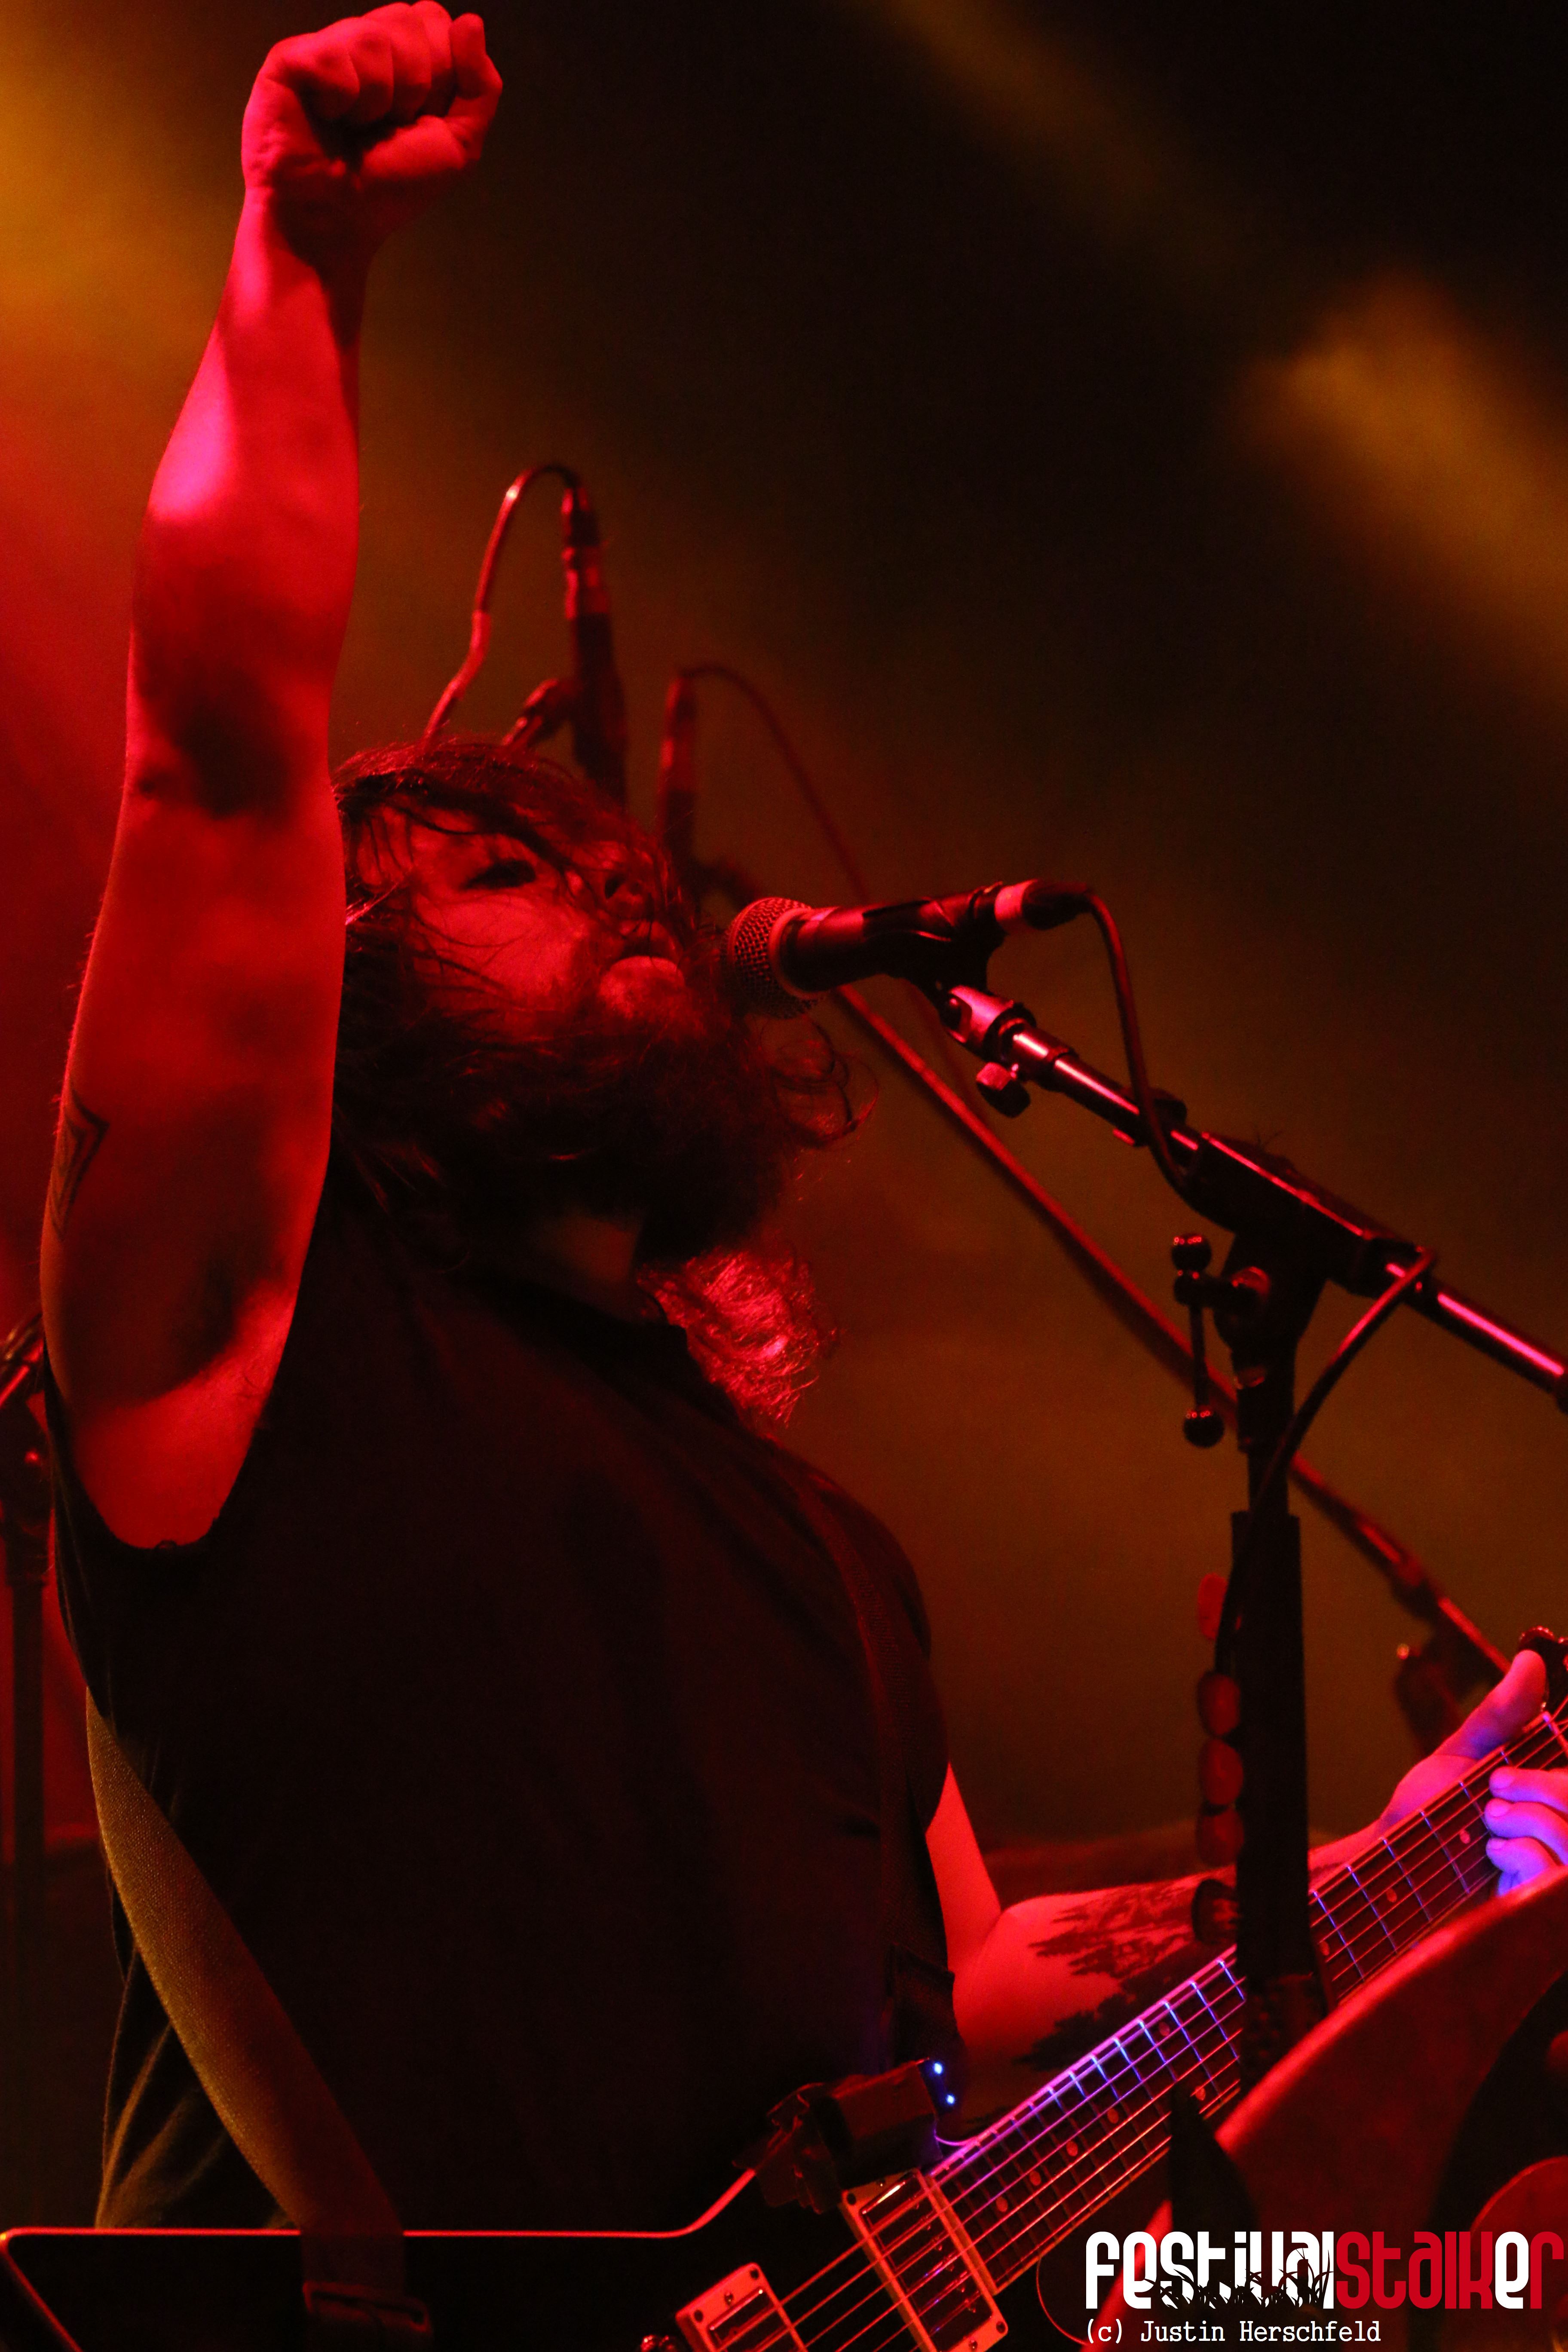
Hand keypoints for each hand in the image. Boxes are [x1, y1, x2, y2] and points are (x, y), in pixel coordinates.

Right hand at [241, 5, 500, 266]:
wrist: (338, 223)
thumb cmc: (388, 189)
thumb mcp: (457, 145)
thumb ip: (479, 87)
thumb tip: (471, 23)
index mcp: (401, 56)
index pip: (434, 19)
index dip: (440, 72)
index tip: (419, 118)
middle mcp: (363, 44)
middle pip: (410, 17)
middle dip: (415, 83)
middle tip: (388, 125)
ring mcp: (326, 48)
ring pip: (375, 35)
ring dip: (379, 98)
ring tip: (355, 128)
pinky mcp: (290, 59)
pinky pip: (335, 55)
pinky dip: (342, 99)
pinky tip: (327, 118)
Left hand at [1378, 1646, 1567, 1890]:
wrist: (1397, 1861)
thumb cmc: (1431, 1807)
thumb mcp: (1465, 1752)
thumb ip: (1502, 1714)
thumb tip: (1531, 1660)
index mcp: (1552, 1790)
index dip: (1557, 1769)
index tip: (1515, 1768)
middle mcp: (1560, 1825)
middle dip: (1543, 1786)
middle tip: (1496, 1786)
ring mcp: (1555, 1867)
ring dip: (1526, 1819)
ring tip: (1489, 1820)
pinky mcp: (1539, 1898)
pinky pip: (1552, 1868)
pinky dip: (1518, 1852)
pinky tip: (1491, 1853)